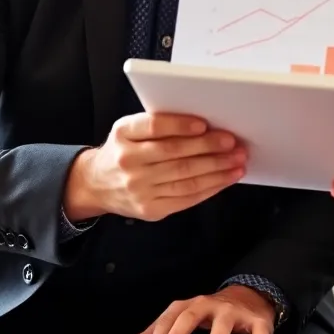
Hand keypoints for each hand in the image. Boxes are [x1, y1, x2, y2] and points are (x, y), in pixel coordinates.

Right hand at [62, 112, 246, 222]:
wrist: (96, 185)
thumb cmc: (122, 151)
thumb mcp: (129, 130)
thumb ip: (158, 125)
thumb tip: (204, 124)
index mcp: (123, 134)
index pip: (153, 127)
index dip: (180, 125)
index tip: (204, 124)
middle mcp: (129, 161)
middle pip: (175, 154)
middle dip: (209, 148)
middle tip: (232, 142)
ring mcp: (139, 188)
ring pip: (185, 177)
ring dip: (217, 168)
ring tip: (237, 160)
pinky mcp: (151, 208)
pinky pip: (187, 197)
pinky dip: (211, 187)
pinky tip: (226, 178)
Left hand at [123, 285, 275, 333]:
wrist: (251, 296)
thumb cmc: (211, 311)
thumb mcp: (184, 316)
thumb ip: (157, 331)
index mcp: (191, 306)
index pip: (171, 316)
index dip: (159, 331)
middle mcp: (210, 305)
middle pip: (191, 315)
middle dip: (179, 331)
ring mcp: (233, 312)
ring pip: (224, 323)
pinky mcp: (256, 320)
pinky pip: (257, 332)